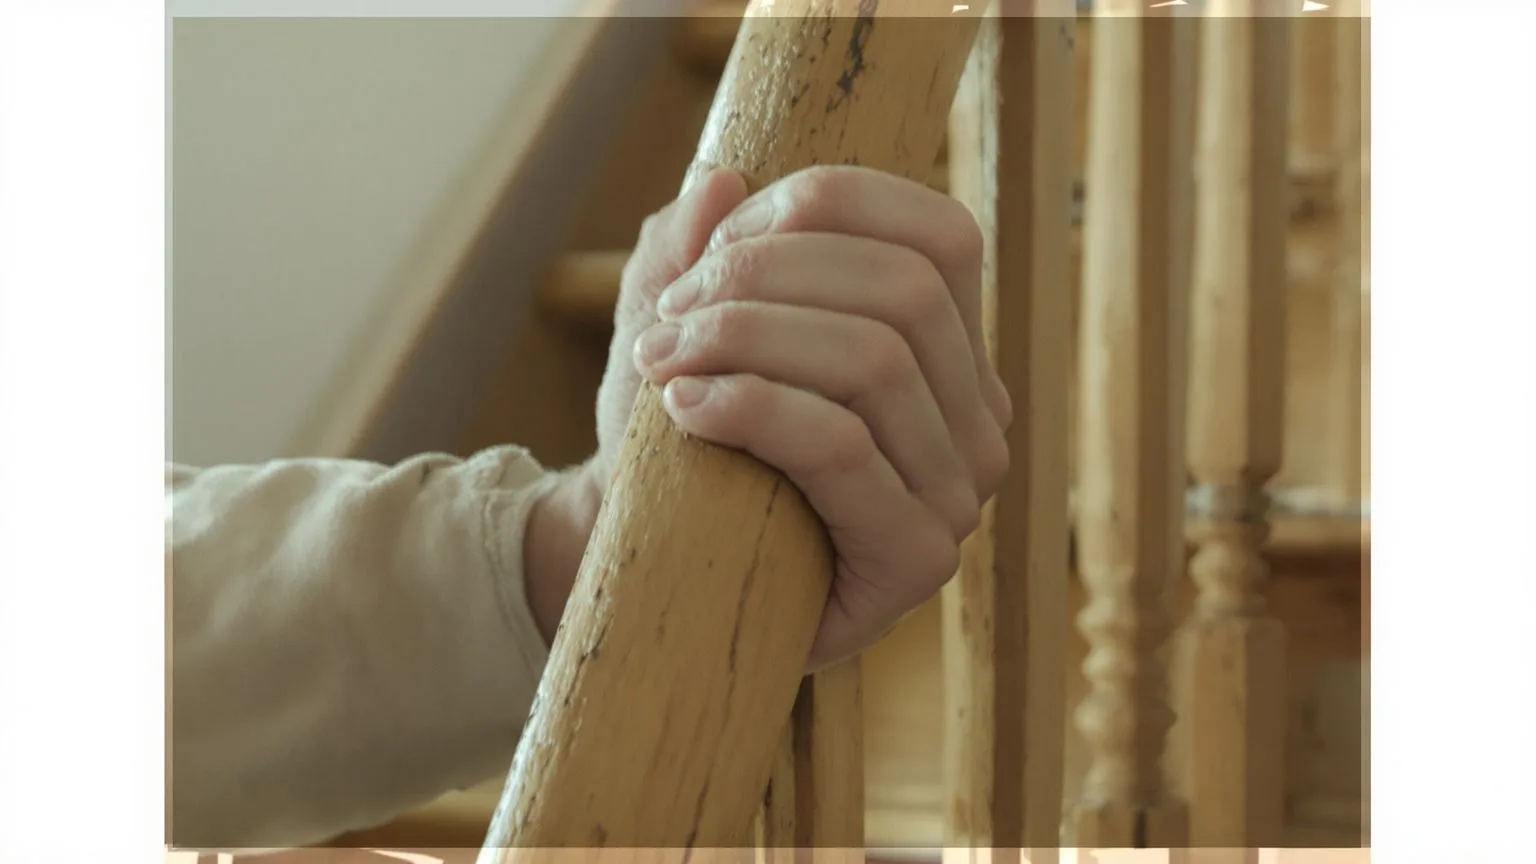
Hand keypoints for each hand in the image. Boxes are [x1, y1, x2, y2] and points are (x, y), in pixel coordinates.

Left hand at [592, 165, 1012, 670]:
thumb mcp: (682, 327)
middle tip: (667, 316)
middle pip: (902, 289)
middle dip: (762, 278)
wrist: (663, 572)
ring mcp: (959, 493)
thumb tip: (720, 178)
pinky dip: (753, 408)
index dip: (822, 210)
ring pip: (874, 360)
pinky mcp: (916, 559)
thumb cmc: (685, 443)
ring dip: (745, 339)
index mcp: (951, 348)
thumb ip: (696, 249)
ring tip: (660, 361)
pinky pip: (843, 448)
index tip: (714, 246)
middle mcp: (979, 415)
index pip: (940, 235)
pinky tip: (686, 410)